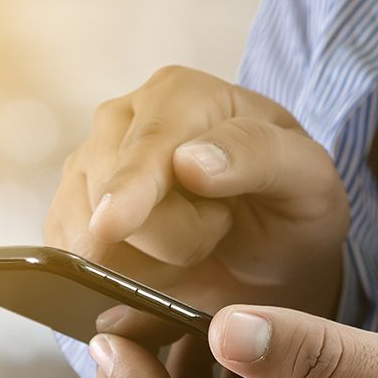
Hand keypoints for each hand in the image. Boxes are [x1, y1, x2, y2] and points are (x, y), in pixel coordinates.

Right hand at [43, 66, 348, 339]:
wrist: (274, 252)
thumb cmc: (291, 205)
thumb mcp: (309, 177)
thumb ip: (258, 156)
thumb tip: (188, 161)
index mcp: (181, 95)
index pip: (148, 147)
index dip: (131, 187)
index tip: (113, 224)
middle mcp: (122, 122)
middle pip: (111, 198)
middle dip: (172, 240)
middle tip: (220, 230)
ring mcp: (88, 169)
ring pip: (85, 236)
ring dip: (143, 265)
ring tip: (192, 248)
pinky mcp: (71, 218)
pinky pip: (68, 260)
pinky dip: (109, 281)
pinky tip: (154, 272)